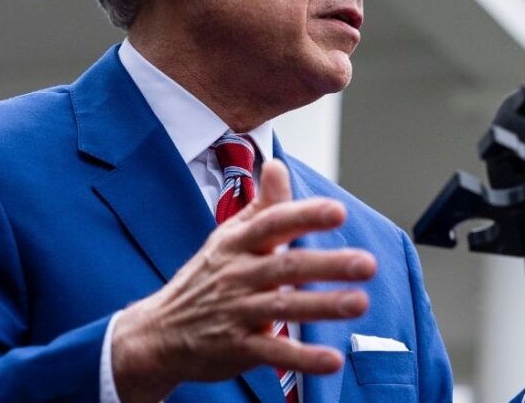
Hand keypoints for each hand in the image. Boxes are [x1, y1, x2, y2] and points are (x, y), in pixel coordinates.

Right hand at [110, 159, 376, 402]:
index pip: (273, 224)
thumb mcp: (227, 237)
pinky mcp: (237, 348)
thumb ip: (262, 205)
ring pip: (283, 308)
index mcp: (237, 244)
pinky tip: (332, 359)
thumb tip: (277, 164)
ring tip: (360, 303)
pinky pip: (273, 353)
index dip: (305, 216)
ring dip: (323, 306)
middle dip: (328, 264)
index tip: (337, 211)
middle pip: (286, 267)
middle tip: (367, 263)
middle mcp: (237, 276)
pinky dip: (303, 358)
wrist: (158, 333)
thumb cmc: (205, 279)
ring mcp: (237, 313)